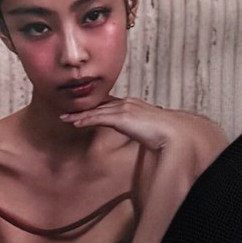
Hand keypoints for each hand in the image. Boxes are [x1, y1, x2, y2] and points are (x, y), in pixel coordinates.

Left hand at [59, 95, 175, 153]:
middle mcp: (128, 103)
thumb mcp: (152, 131)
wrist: (176, 133)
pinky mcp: (122, 117)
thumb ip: (144, 131)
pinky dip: (85, 120)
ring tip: (65, 118)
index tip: (86, 110)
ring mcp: (124, 108)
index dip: (97, 107)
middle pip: (100, 105)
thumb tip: (145, 139)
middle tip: (69, 111)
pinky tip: (74, 123)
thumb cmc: (169, 134)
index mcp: (135, 105)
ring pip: (96, 110)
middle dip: (84, 108)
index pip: (111, 104)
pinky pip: (98, 117)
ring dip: (78, 114)